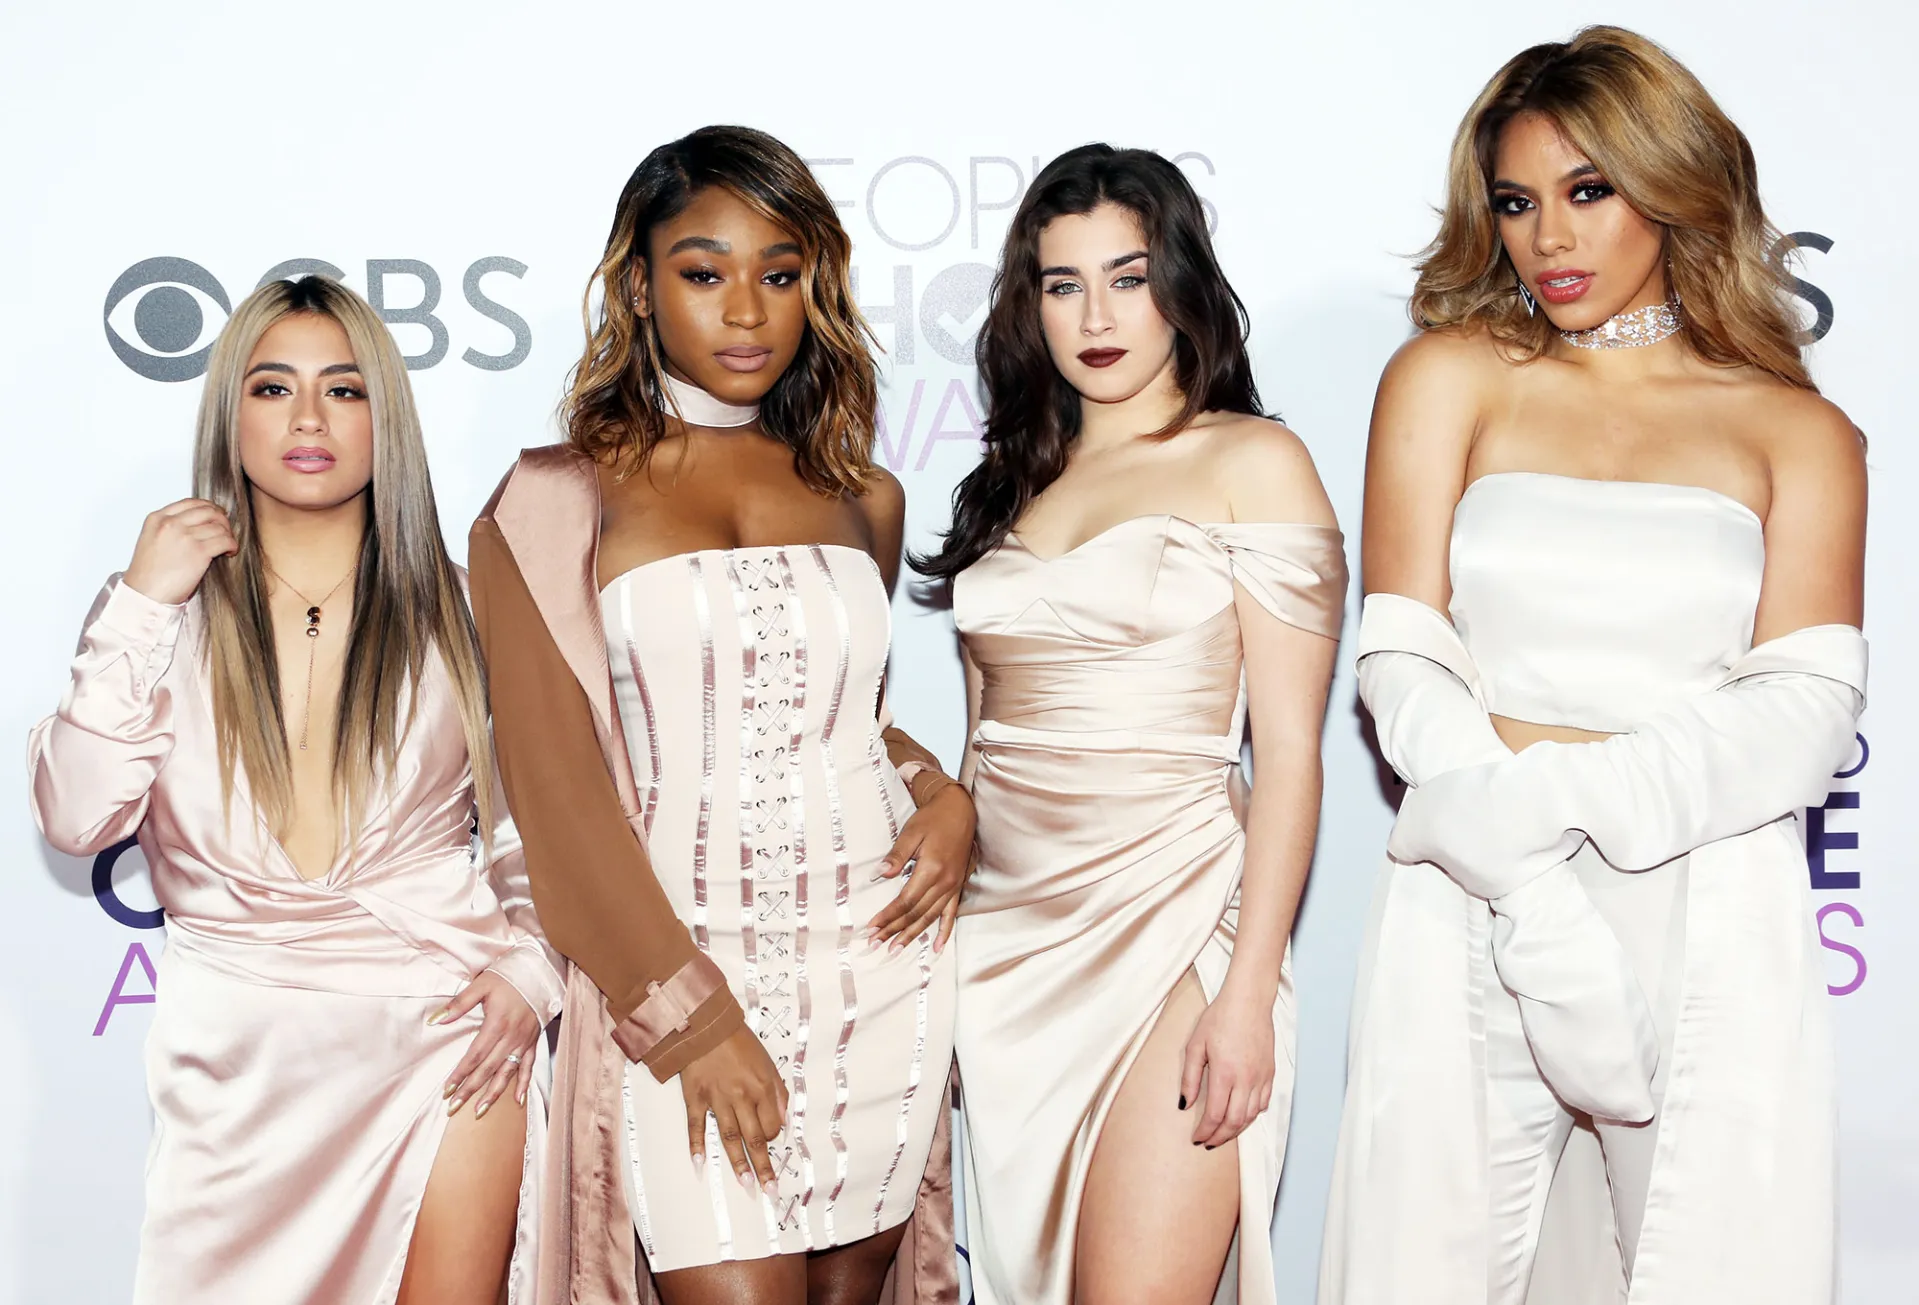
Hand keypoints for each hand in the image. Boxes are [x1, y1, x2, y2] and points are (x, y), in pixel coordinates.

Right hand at [123, 499, 237, 604]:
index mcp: (157, 518)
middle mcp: (171, 524)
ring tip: (227, 545)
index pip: (190, 502)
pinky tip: (229, 552)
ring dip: (228, 535)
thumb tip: (197, 524)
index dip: (208, 507)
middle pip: (208, 511)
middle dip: (221, 519)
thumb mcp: (151, 540)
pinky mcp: (198, 552)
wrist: (144, 594)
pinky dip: (232, 545)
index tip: (216, 514)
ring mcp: (185, 536)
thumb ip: (169, 528)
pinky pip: (225, 541)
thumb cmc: (148, 574)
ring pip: (219, 526)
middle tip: (225, 529)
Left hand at [433, 970, 540, 1118]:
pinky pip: (529, 1067)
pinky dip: (524, 1084)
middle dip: (470, 1090)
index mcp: (496, 1025)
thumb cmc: (509, 976)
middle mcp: (511, 1038)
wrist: (540, 971)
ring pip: (507, 1073)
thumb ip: (459, 1004)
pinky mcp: (533, 1042)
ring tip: (479, 1111)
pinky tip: (518, 1100)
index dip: (460, 1074)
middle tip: (454, 1107)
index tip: (447, 1090)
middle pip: (487, 1070)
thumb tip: (436, 1020)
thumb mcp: (481, 985)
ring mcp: (524, 1042)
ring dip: (493, 1094)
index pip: (474, 1056)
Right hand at [678, 1024, 787, 1195]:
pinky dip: (697, 1145)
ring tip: (746, 1184)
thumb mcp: (767, 1063)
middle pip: (754, 1138)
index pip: (772, 1125)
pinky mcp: (695, 1097)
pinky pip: (696, 1126)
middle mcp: (741, 1096)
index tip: (771, 1142)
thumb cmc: (739, 1043)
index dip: (773, 1137)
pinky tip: (700, 1164)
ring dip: (738, 1164)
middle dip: (763, 1166)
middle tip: (769, 1190)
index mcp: (762, 1087)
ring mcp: (716, 1099)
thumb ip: (777, 1093)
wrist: (705, 1024)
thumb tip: (782, 1122)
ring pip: (730, 1138)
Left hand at [865, 783, 975, 954]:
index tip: (871, 928)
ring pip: (930, 917)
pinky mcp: (958, 886)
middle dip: (894, 930)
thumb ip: (896, 855)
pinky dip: (944, 932)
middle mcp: (944, 882)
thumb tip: (878, 875)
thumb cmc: (932, 818)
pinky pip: (951, 914)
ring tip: (896, 950)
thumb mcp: (911, 832)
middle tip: (875, 944)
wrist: (959, 809)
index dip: (888, 916)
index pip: (905, 901)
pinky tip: (936, 948)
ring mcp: (953, 886)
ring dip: (912, 935)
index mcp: (931, 869)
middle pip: (916, 913)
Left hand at [1179, 980, 1275, 1148]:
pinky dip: (1252, 1115)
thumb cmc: (1219, 1018)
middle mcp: (1246, 1080)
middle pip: (1235, 1122)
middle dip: (1220, 1137)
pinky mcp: (1270, 1073)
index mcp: (1225, 1074)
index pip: (1216, 1115)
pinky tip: (1242, 1116)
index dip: (1205, 1131)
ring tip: (1223, 1134)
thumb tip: (1184, 1103)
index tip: (1197, 1138)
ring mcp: (1261, 1077)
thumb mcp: (1195, 1045)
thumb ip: (1189, 1078)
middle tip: (1208, 1142)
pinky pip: (1264, 1103)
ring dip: (1236, 1130)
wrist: (1249, 1001)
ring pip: (1251, 1116)